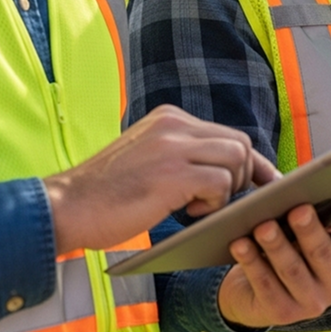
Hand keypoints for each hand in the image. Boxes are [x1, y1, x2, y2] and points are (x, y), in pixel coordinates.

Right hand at [44, 105, 279, 253]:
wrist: (65, 207)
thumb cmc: (106, 194)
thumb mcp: (148, 158)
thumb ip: (182, 154)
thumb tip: (226, 169)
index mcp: (169, 118)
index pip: (226, 133)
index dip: (248, 161)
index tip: (265, 182)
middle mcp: (174, 124)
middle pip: (239, 142)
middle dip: (242, 176)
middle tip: (219, 202)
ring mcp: (173, 146)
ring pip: (236, 158)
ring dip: (226, 190)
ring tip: (197, 207)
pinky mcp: (172, 174)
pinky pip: (220, 182)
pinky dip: (214, 202)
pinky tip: (186, 213)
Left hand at [218, 187, 330, 327]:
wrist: (260, 296)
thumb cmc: (291, 250)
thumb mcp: (307, 236)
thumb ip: (315, 217)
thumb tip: (305, 189)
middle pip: (321, 253)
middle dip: (309, 230)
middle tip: (298, 210)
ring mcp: (311, 304)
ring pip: (291, 270)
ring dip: (277, 246)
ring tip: (263, 226)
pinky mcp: (282, 314)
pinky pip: (265, 285)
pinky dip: (252, 262)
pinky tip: (240, 244)